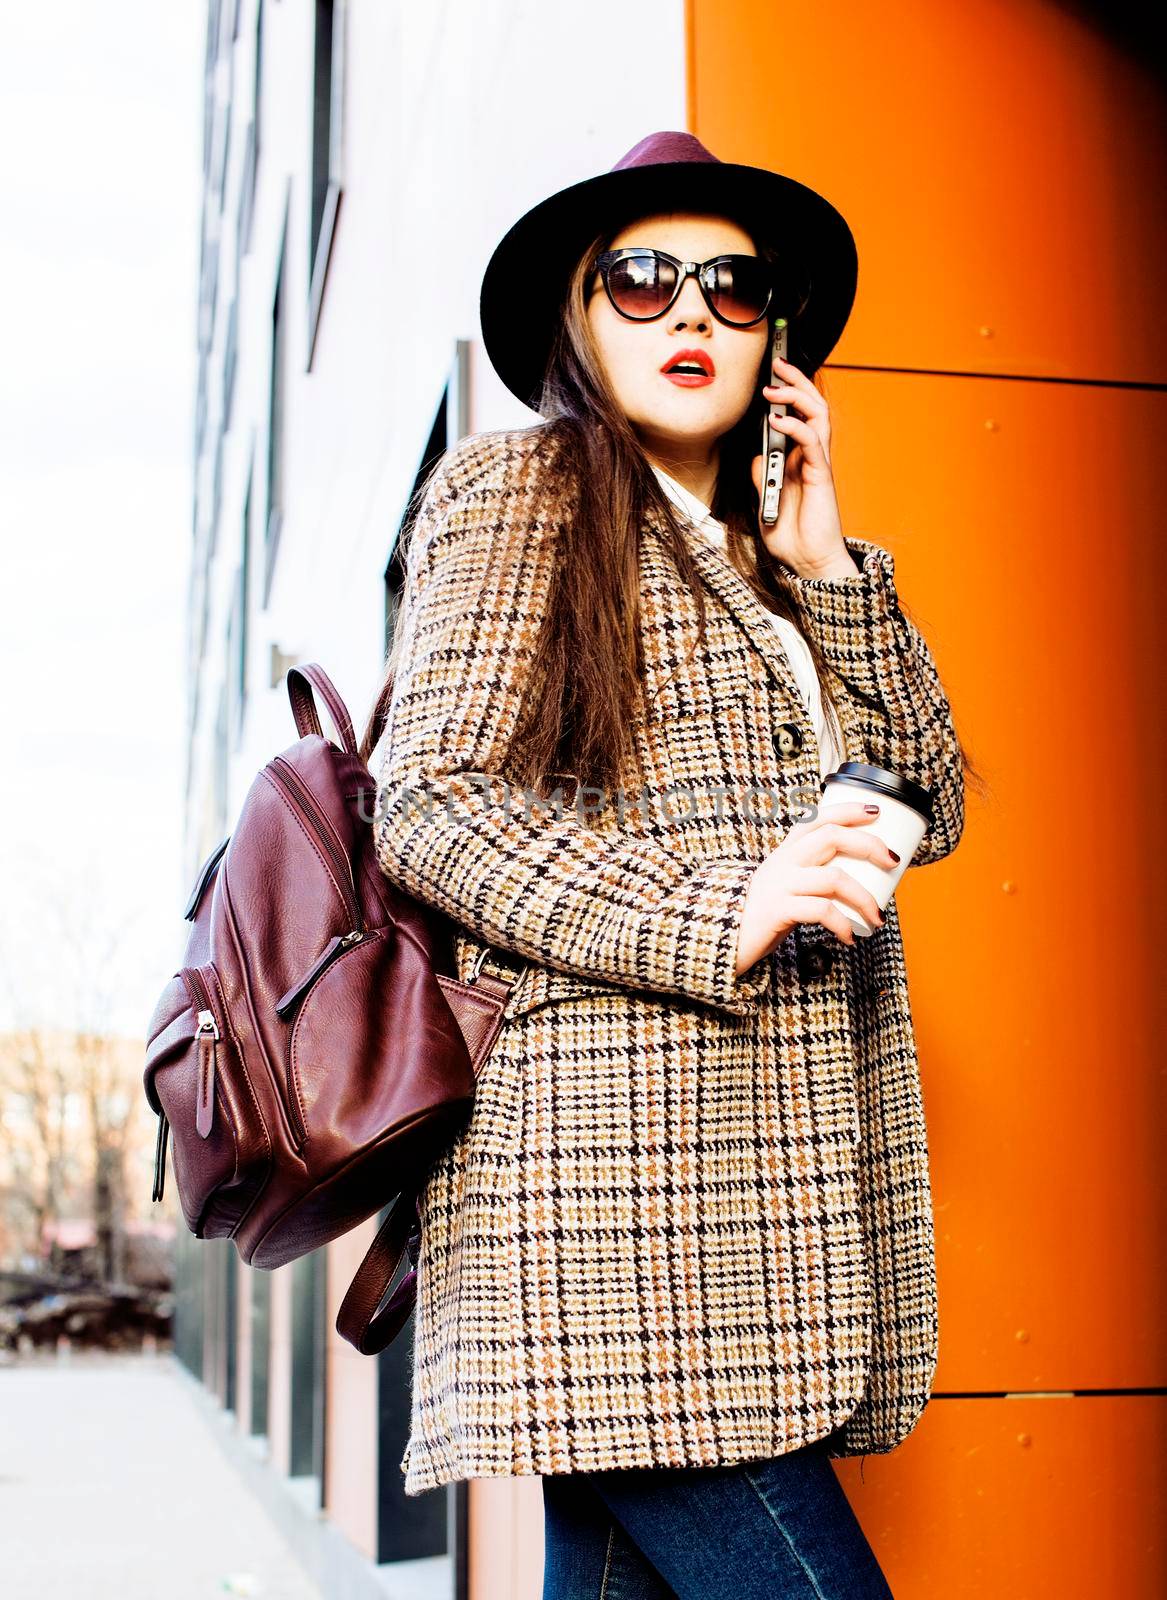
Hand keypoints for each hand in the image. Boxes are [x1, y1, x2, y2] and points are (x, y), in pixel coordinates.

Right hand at [734, 802, 899, 974]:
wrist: (727, 939)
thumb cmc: (766, 913)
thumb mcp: (787, 886)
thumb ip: (813, 877)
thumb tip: (860, 881)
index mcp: (787, 851)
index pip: (818, 818)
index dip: (848, 810)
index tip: (876, 811)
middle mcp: (783, 861)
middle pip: (831, 837)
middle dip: (868, 845)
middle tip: (892, 862)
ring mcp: (780, 884)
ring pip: (834, 878)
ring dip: (864, 898)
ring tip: (877, 917)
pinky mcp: (778, 910)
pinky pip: (821, 911)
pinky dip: (843, 925)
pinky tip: (850, 937)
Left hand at [750, 353, 859, 579]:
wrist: (807, 562)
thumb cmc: (790, 536)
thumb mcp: (764, 500)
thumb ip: (761, 476)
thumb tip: (757, 455)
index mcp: (798, 459)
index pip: (798, 414)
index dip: (789, 391)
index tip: (771, 373)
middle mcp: (810, 456)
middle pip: (811, 405)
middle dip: (796, 380)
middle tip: (777, 363)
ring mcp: (817, 464)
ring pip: (816, 415)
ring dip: (796, 395)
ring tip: (774, 387)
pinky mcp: (821, 475)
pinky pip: (812, 442)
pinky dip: (795, 426)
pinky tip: (777, 419)